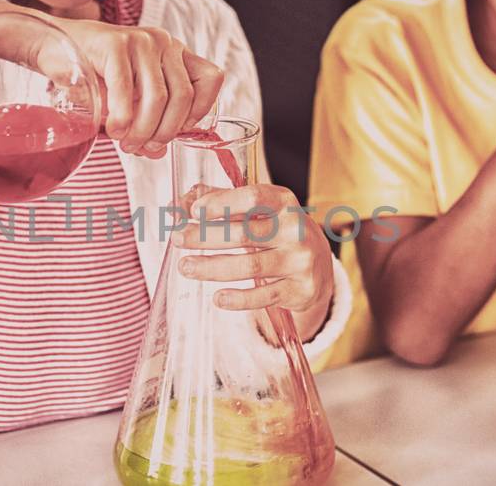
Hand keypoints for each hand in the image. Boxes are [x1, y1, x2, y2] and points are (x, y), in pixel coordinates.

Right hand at [45, 18, 224, 158]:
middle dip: (164, 132)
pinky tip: (113, 130)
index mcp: (175, 53)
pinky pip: (127, 90)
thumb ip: (147, 122)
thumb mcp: (129, 100)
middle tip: (142, 149)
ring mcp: (142, 40)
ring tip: (125, 144)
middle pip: (183, 96)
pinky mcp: (116, 44)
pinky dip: (123, 117)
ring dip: (143, 130)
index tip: (176, 131)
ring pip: (159, 97)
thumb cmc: (94, 76)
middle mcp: (165, 42)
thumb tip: (156, 153)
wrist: (53, 47)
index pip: (211, 79)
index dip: (200, 111)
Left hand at [171, 185, 333, 313]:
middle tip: (176, 239)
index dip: (221, 203)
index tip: (194, 211)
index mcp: (284, 202)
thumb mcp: (257, 210)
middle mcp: (296, 229)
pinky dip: (238, 299)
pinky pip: (264, 295)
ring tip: (186, 267)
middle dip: (206, 237)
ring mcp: (300, 260)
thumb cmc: (277, 232)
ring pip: (251, 266)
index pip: (253, 197)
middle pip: (245, 233)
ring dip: (212, 268)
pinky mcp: (300, 289)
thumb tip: (180, 204)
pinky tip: (218, 298)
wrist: (319, 268)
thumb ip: (220, 201)